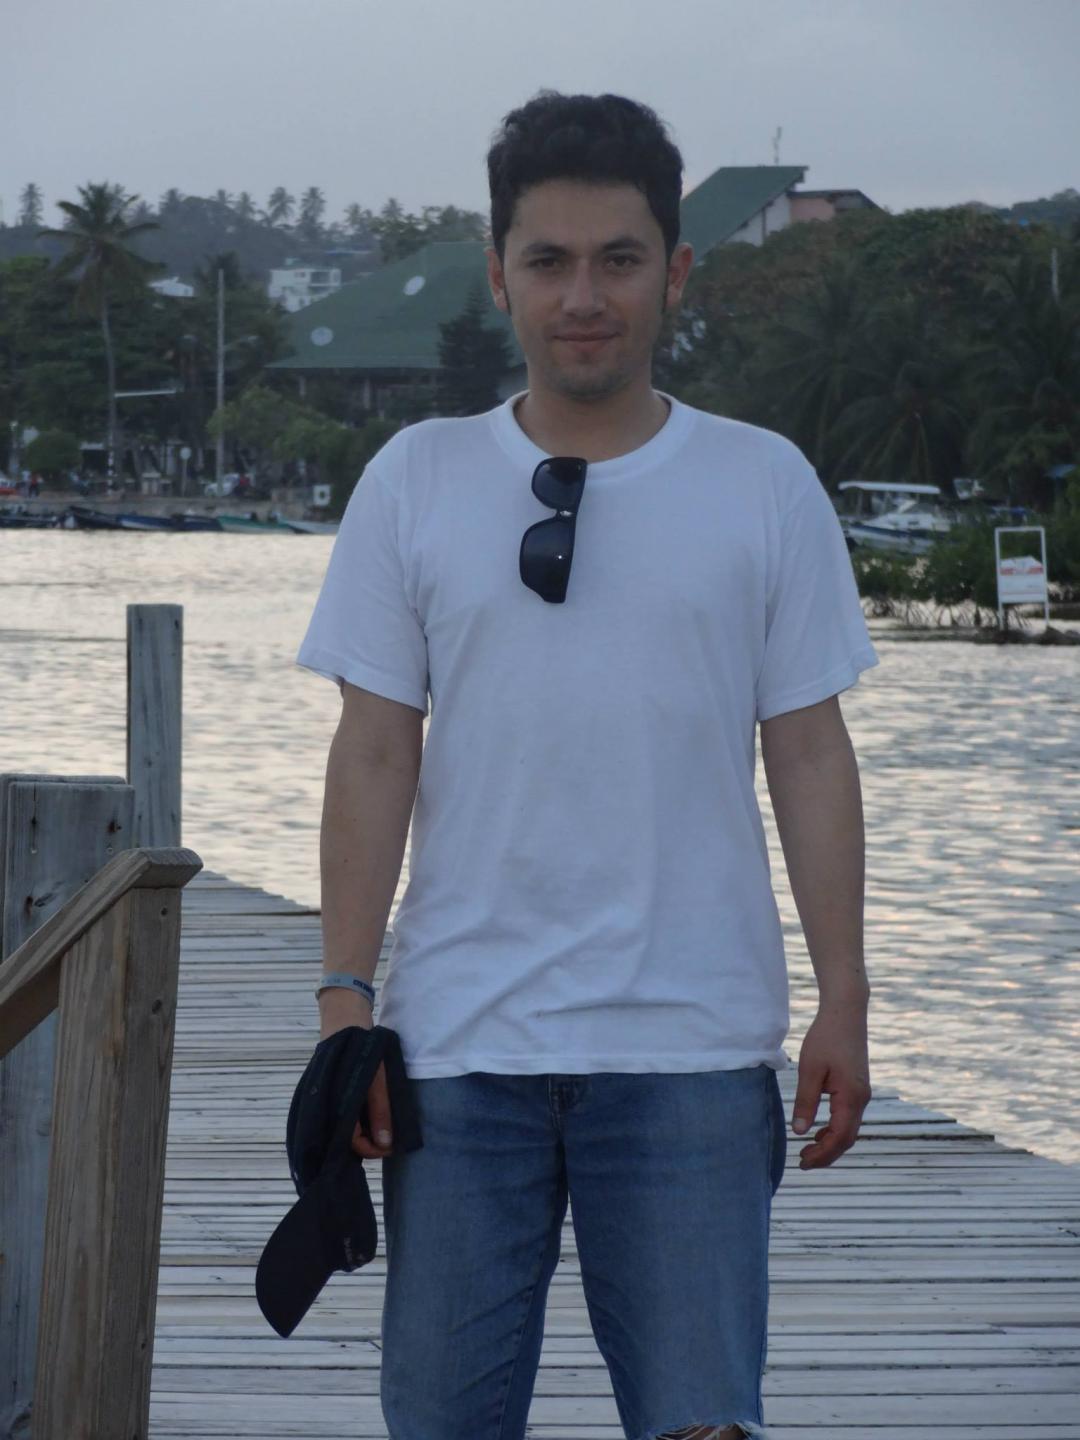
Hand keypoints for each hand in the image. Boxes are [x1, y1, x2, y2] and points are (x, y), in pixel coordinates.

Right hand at [318, 994, 392, 1159]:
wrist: (344, 1017)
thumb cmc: (362, 1049)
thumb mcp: (376, 1079)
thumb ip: (380, 1111)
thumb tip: (385, 1143)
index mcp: (336, 1108)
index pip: (352, 1144)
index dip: (373, 1150)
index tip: (392, 1146)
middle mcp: (328, 1108)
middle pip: (347, 1138)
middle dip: (369, 1141)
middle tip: (390, 1136)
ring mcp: (328, 1098)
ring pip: (346, 1125)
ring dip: (365, 1130)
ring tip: (384, 1124)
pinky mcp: (331, 1089)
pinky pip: (344, 1112)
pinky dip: (358, 1117)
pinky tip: (372, 1111)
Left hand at [791, 1000, 870, 1170]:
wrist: (846, 1013)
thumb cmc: (825, 1038)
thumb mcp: (809, 1070)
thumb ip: (805, 1102)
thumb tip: (799, 1132)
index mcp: (851, 1097)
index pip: (839, 1138)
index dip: (822, 1155)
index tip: (802, 1162)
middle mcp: (862, 1099)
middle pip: (847, 1139)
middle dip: (826, 1154)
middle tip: (802, 1162)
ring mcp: (862, 1094)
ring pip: (849, 1129)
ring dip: (830, 1143)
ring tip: (807, 1150)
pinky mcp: (858, 1087)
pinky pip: (849, 1117)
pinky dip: (835, 1129)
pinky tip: (818, 1130)